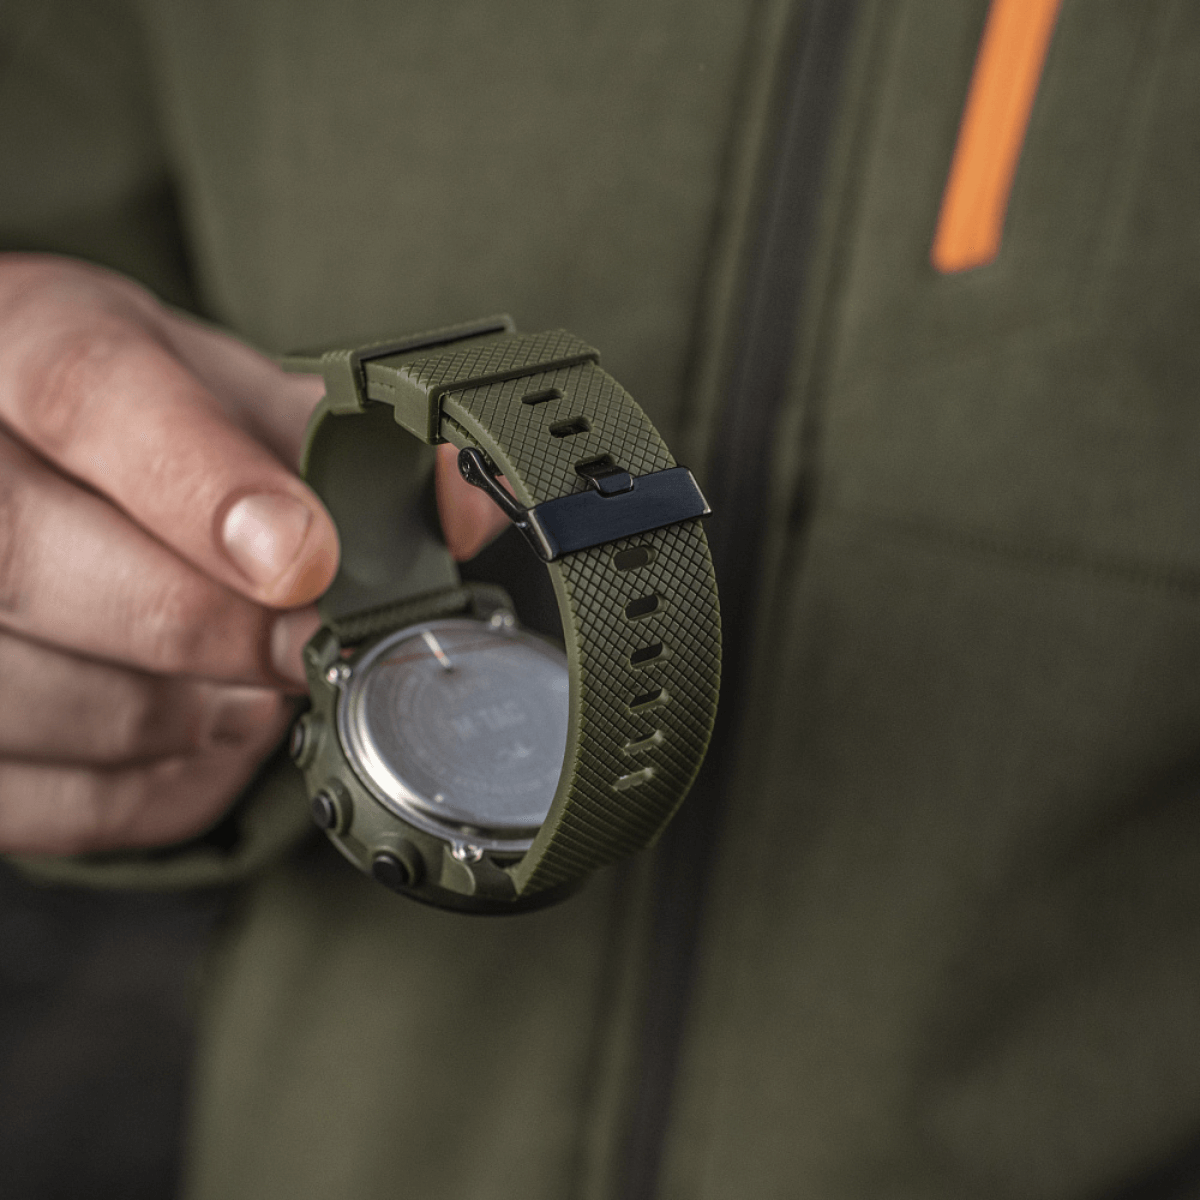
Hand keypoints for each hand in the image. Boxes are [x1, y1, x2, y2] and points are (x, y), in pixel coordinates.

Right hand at [0, 255, 504, 855]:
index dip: (201, 485)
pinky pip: (33, 796)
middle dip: (206, 626)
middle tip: (311, 646)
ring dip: (182, 715)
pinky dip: (148, 785)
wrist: (27, 460)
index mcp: (19, 335)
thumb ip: (341, 443)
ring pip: (28, 690)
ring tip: (255, 684)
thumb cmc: (141, 428)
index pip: (83, 392)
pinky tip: (205, 734)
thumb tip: (468, 504)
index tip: (306, 559)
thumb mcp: (232, 397)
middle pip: (23, 556)